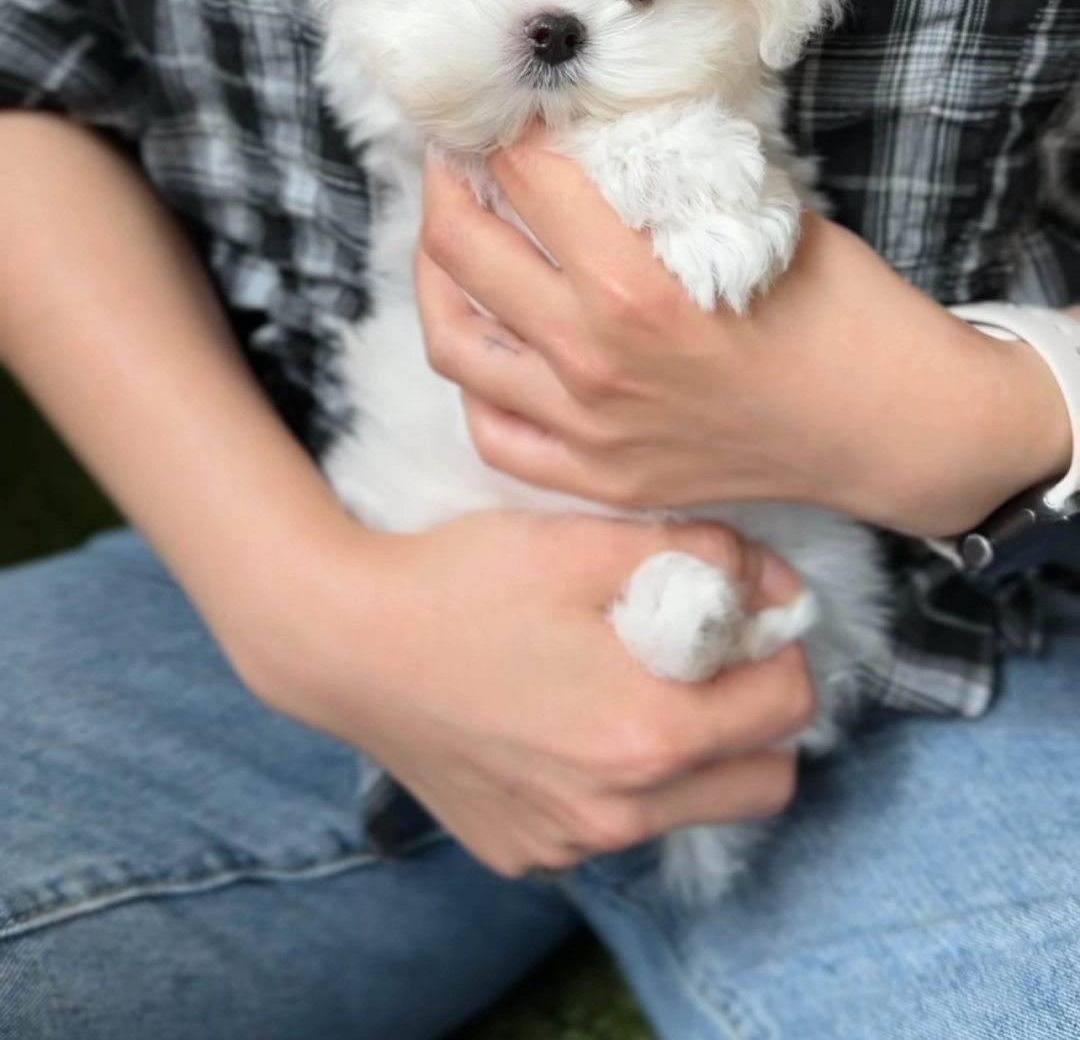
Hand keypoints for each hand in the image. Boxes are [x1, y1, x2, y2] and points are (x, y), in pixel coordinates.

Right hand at [241, 508, 812, 877]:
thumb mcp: (587, 542)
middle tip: (707, 653)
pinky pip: (609, 825)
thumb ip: (700, 555)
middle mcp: (616, 811)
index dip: (779, 644)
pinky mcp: (521, 851)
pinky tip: (562, 711)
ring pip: (687, 808)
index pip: (788, 706)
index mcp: (647, 734)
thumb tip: (776, 582)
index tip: (743, 611)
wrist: (342, 640)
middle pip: (762, 781)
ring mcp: (566, 842)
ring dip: (688, 750)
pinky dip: (613, 776)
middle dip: (756, 715)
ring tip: (629, 675)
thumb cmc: (464, 581)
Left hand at [416, 136, 1071, 538]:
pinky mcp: (601, 480)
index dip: (500, 129)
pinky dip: (474, 383)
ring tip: (447, 241)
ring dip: (433, 279)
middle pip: (462, 252)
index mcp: (636, 284)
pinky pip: (493, 433)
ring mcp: (590, 431)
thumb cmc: (842, 308)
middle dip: (444, 185)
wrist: (894, 427)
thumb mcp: (755, 213)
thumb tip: (590, 125)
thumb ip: (665, 174)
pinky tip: (486, 340)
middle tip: (453, 159)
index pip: (525, 179)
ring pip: (454, 345)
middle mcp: (595, 360)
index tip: (497, 111)